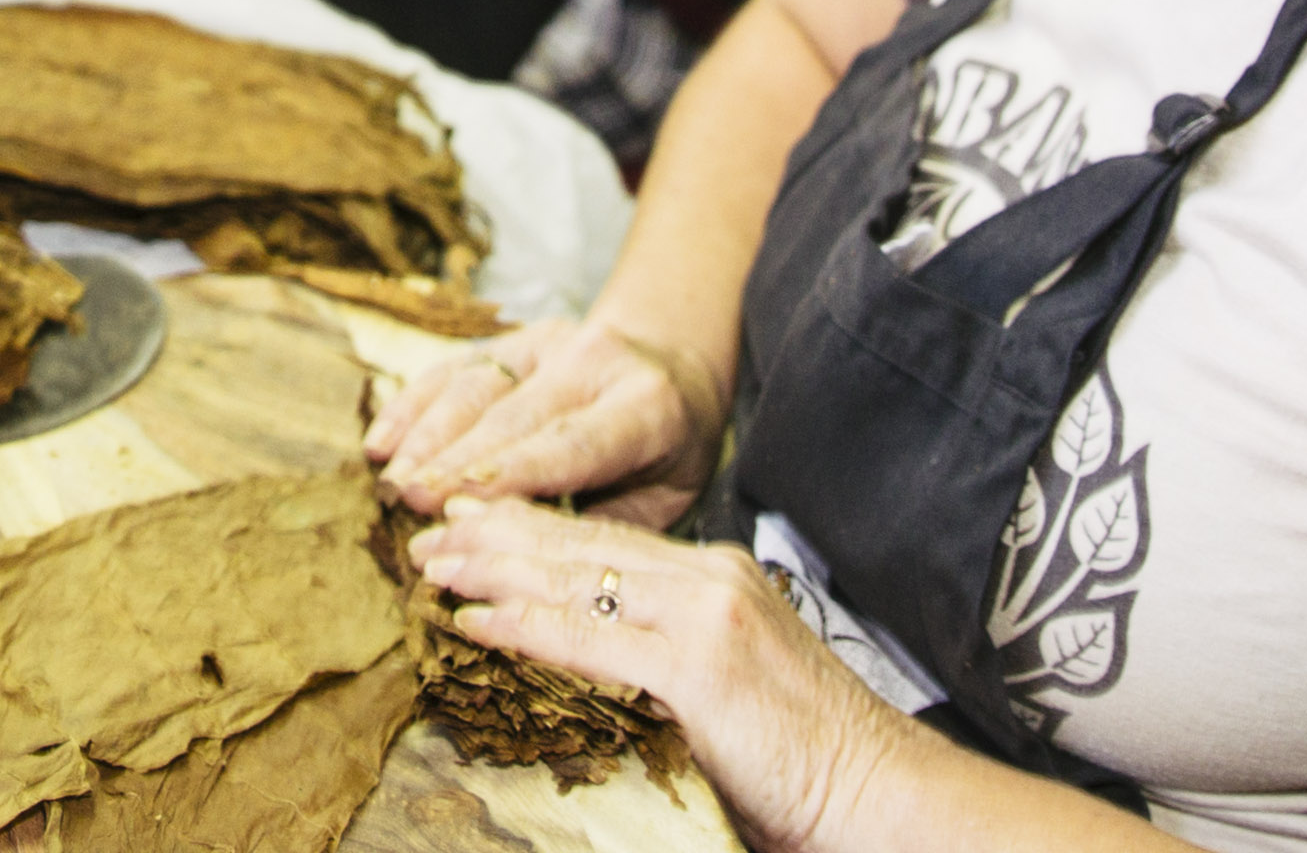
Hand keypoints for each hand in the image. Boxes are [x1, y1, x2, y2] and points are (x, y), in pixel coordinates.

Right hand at [368, 319, 719, 525]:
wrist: (672, 361)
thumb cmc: (668, 451)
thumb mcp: (667, 496)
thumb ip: (606, 527)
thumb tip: (540, 574)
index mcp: (646, 407)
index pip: (574, 443)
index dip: (518, 470)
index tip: (467, 501)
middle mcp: (594, 362)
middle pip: (514, 416)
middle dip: (457, 460)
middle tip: (411, 503)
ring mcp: (548, 342)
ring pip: (477, 386)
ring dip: (428, 435)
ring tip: (394, 481)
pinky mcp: (514, 338)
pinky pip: (454, 368)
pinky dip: (413, 404)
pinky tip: (382, 440)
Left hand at [407, 503, 934, 852]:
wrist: (878, 791)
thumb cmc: (810, 756)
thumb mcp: (732, 682)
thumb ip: (673, 655)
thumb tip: (606, 654)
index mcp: (719, 577)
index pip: (608, 541)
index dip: (535, 526)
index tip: (474, 513)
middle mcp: (709, 579)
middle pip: (582, 545)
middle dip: (497, 531)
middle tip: (428, 519)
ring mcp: (705, 615)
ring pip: (576, 579)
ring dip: (494, 568)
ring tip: (433, 560)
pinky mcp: (698, 664)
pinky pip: (590, 639)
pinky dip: (526, 626)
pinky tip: (477, 620)